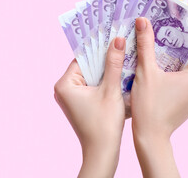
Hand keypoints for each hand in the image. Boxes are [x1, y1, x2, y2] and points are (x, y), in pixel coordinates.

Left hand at [54, 37, 125, 177]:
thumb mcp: (111, 90)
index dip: (99, 46)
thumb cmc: (105, 124)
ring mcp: (71, 98)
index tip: (112, 34)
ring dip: (106, 69)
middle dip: (104, 58)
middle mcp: (64, 90)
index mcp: (65, 84)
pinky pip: (93, 85)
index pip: (83, 57)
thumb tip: (118, 40)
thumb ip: (113, 63)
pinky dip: (105, 80)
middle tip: (120, 43)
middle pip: (87, 66)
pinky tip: (119, 74)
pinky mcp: (80, 104)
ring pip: (92, 75)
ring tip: (123, 56)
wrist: (102, 153)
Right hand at [131, 17, 187, 177]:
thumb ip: (146, 44)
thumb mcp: (146, 71)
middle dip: (175, 47)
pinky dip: (176, 75)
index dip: (182, 34)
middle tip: (158, 36)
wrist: (151, 137)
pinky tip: (160, 72)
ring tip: (157, 52)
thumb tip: (143, 21)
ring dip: (174, 61)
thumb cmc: (149, 105)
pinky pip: (186, 82)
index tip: (169, 25)